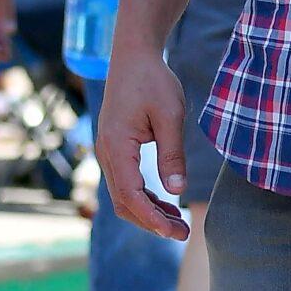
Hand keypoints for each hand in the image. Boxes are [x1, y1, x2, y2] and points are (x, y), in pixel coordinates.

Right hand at [97, 39, 188, 239]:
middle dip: (151, 222)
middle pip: (123, 203)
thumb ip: (172, 154)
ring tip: (179, 223)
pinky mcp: (116, 150)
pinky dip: (145, 197)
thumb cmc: (153, 81)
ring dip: (148, 212)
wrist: (133, 57)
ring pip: (124, 196)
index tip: (176, 231)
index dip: (152, 218)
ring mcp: (108, 153)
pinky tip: (167, 203)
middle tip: (183, 233)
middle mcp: (107, 153)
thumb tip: (177, 190)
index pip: (131, 195)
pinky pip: (126, 183)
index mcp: (117, 146)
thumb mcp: (170, 115)